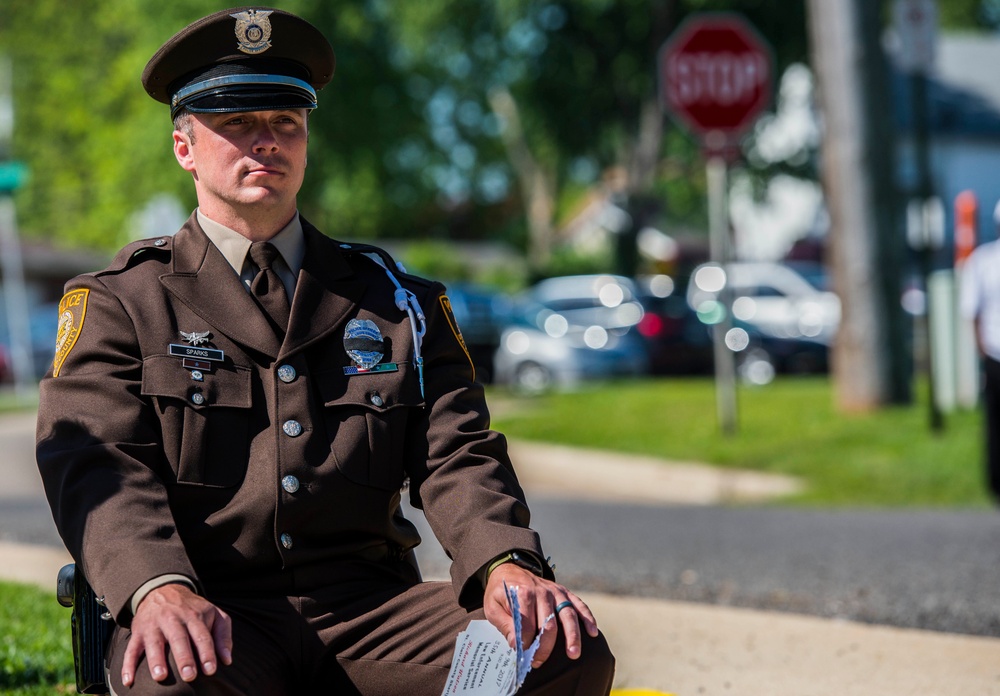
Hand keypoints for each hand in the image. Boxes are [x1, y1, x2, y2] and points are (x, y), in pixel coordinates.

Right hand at [122, 583, 232, 686]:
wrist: (163, 589)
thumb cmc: (193, 609)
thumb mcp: (214, 615)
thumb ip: (223, 636)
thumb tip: (227, 660)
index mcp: (194, 616)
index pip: (202, 636)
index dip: (207, 653)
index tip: (210, 670)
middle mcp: (174, 619)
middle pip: (179, 639)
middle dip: (184, 658)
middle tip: (189, 676)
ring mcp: (154, 625)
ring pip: (154, 643)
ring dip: (156, 660)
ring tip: (160, 677)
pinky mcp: (138, 632)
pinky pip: (131, 649)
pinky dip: (128, 665)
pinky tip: (129, 680)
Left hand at [483, 563, 598, 667]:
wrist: (509, 570)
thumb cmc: (500, 593)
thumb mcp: (493, 607)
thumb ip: (505, 625)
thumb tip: (516, 644)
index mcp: (522, 594)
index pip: (527, 624)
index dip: (526, 643)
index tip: (523, 657)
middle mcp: (542, 591)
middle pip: (549, 623)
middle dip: (545, 647)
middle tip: (538, 662)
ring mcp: (555, 591)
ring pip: (567, 615)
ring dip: (572, 636)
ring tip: (574, 654)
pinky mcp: (564, 592)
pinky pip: (579, 605)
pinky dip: (587, 618)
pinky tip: (592, 633)